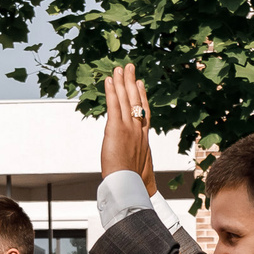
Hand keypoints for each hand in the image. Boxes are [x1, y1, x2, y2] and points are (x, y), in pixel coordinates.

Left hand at [100, 63, 155, 192]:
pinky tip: (109, 81)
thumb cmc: (136, 183)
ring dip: (121, 82)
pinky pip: (113, 106)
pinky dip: (111, 92)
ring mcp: (128, 128)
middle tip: (129, 68)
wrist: (131, 186)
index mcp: (144, 138)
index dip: (141, 96)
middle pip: (135, 101)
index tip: (140, 84)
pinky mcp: (116, 129)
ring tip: (118, 69)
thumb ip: (139, 162)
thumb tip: (136, 167)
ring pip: (125, 100)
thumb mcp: (141, 169)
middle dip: (132, 82)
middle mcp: (138, 130)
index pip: (144, 112)